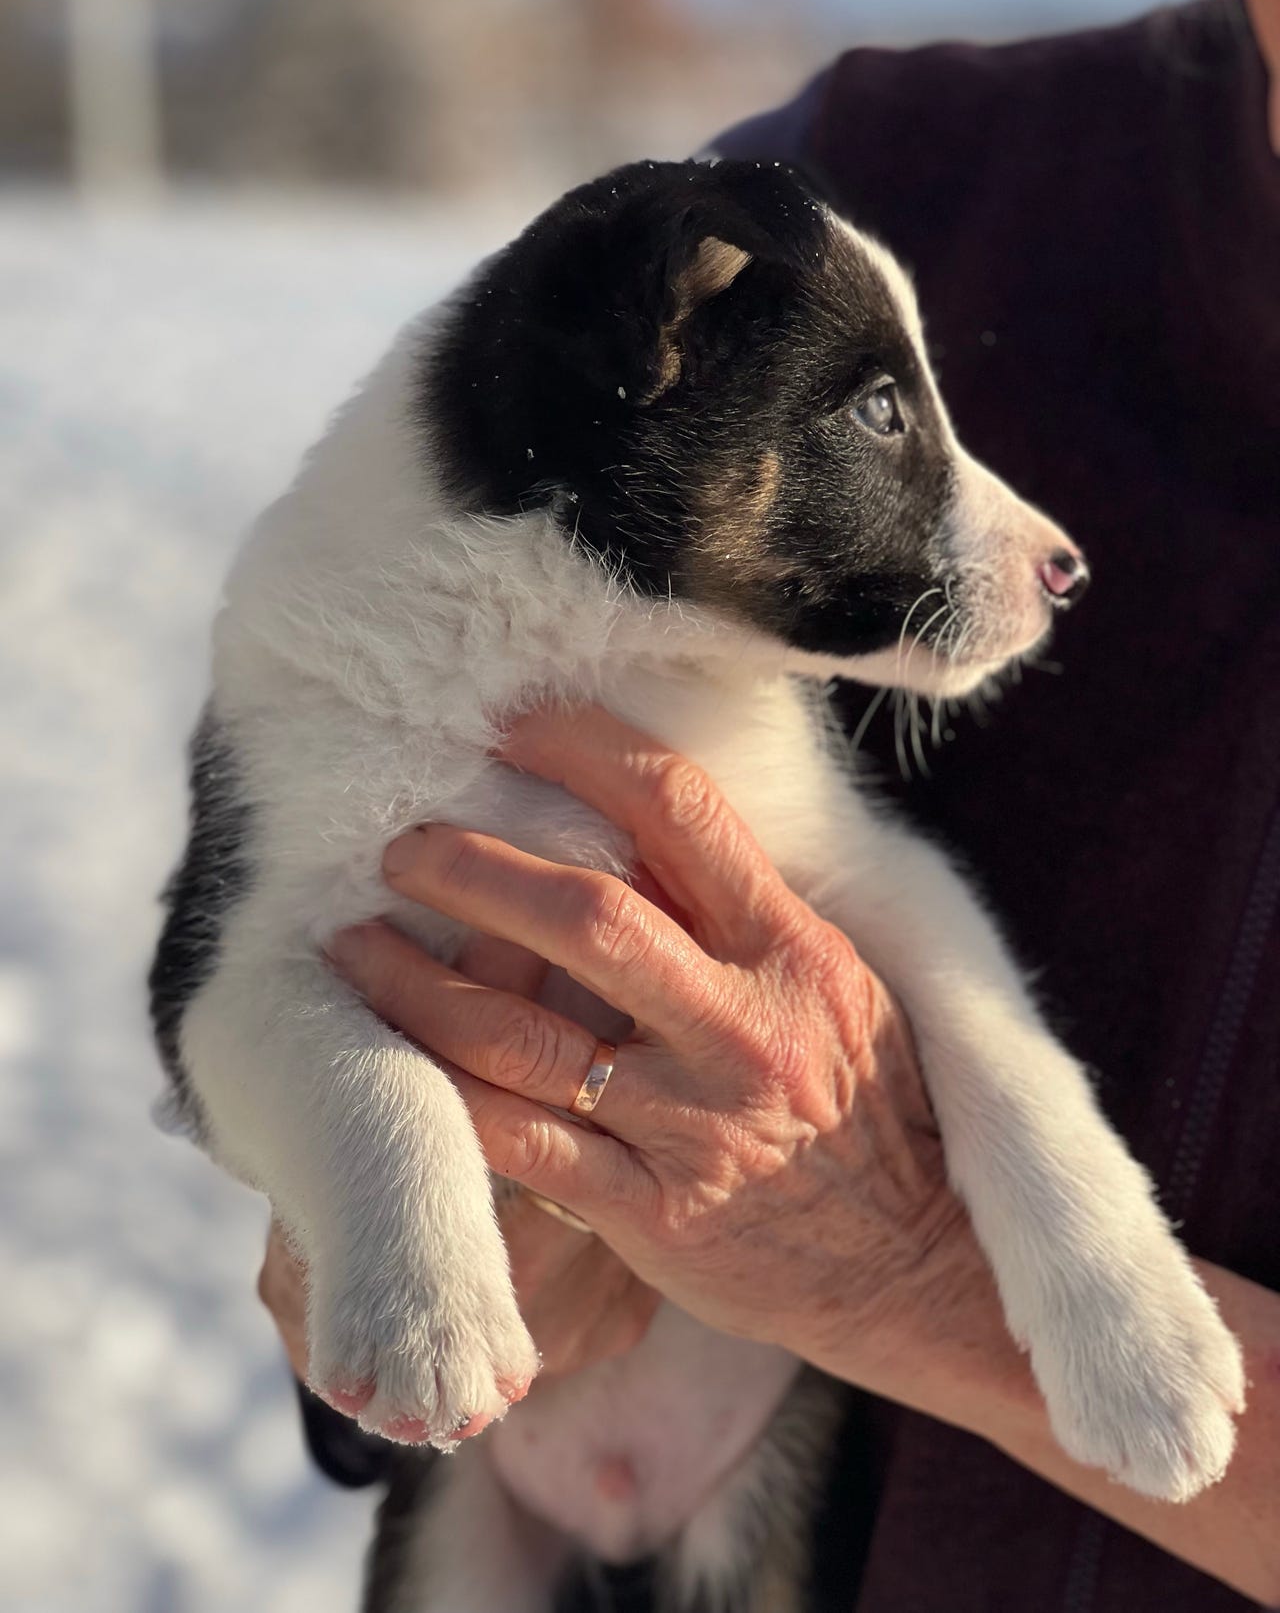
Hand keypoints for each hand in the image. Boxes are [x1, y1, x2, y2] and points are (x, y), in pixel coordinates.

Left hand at [328, 704, 1002, 1398]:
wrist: (914, 1268)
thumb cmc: (868, 1107)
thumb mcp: (836, 986)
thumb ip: (739, 911)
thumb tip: (623, 823)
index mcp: (793, 950)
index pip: (681, 811)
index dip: (584, 747)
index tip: (511, 724)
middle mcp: (744, 1027)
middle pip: (586, 916)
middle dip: (472, 869)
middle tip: (400, 848)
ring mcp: (695, 1125)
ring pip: (524, 1037)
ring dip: (419, 985)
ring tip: (353, 947)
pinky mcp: (652, 1214)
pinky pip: (519, 1145)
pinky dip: (445, 1096)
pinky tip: (391, 1060)